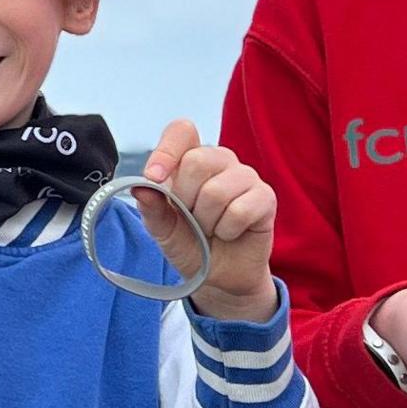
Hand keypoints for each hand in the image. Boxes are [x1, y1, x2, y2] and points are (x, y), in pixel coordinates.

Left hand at [138, 122, 276, 322]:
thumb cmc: (191, 244)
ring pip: (217, 190)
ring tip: (211, 229)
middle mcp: (219, 161)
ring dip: (207, 221)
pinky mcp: (265, 197)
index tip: (154, 177)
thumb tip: (141, 187)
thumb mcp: (162, 230)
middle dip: (186, 200)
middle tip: (191, 219)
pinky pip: (241, 210)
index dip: (167, 150)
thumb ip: (152, 208)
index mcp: (190, 159)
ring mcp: (245, 176)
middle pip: (197, 161)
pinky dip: (228, 230)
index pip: (182, 131)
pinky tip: (230, 233)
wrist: (220, 277)